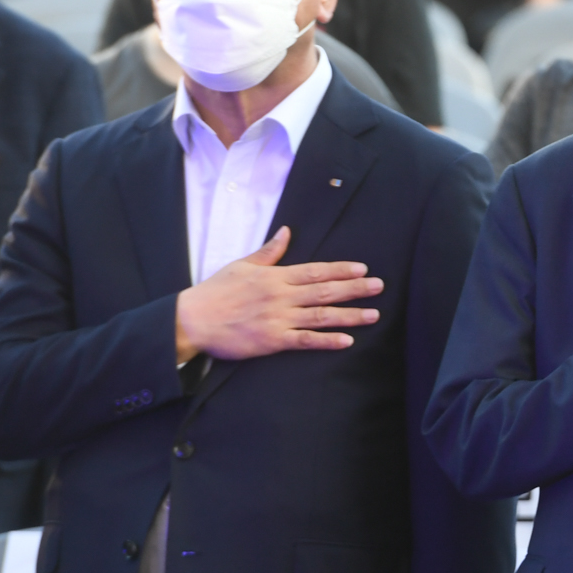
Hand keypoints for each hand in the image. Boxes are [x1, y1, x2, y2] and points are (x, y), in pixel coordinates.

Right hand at [172, 226, 382, 363]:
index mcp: (275, 277)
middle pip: (325, 291)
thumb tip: (286, 231)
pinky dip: (326, 341)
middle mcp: (281, 297)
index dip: (341, 270)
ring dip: (349, 315)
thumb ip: (269, 251)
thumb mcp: (242, 265)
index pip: (315, 271)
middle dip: (354, 289)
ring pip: (321, 316)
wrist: (192, 320)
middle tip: (379, 287)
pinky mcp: (272, 341)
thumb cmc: (216, 292)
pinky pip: (305, 341)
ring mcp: (278, 319)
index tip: (362, 268)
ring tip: (373, 314)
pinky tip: (347, 341)